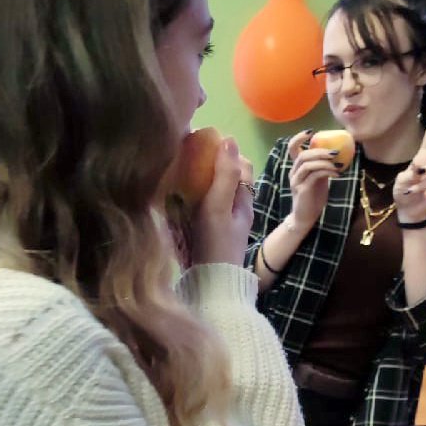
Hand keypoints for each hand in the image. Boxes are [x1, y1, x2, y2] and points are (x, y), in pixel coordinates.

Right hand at [189, 137, 253, 265]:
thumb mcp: (219, 207)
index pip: (241, 165)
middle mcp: (237, 210)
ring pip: (218, 191)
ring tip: (182, 173)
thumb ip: (224, 175)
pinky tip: (182, 198)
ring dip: (203, 179)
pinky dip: (197, 196)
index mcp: (244, 201)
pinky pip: (207, 206)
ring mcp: (225, 222)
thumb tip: (229, 140)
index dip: (226, 150)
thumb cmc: (216, 245)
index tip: (203, 142)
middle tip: (188, 156)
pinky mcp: (212, 233)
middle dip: (213, 163)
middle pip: (229, 177)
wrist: (212, 285)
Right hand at [287, 129, 340, 229]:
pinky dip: (327, 172)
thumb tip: (337, 154)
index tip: (311, 132)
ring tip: (338, 164)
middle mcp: (294, 173)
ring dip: (324, 161)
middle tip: (335, 152)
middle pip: (303, 155)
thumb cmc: (313, 197)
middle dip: (320, 151)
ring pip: (307, 164)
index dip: (299, 138)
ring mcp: (296, 181)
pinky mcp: (302, 190)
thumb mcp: (319, 179)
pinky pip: (314, 175)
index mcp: (297, 168)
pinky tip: (337, 174)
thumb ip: (322, 167)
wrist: (305, 217)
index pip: (292, 148)